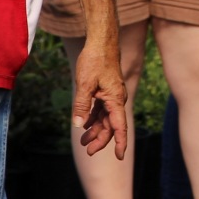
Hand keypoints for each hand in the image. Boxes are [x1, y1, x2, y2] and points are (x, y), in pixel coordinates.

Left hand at [71, 45, 129, 160]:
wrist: (102, 42)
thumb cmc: (95, 60)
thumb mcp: (84, 84)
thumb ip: (81, 106)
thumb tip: (78, 125)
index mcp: (115, 99)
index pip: (119, 126)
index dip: (120, 142)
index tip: (119, 156)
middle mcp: (116, 99)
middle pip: (111, 125)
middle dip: (101, 139)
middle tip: (87, 151)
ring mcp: (112, 95)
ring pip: (105, 118)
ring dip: (95, 130)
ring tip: (83, 140)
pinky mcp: (106, 91)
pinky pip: (102, 110)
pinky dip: (94, 118)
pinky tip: (85, 124)